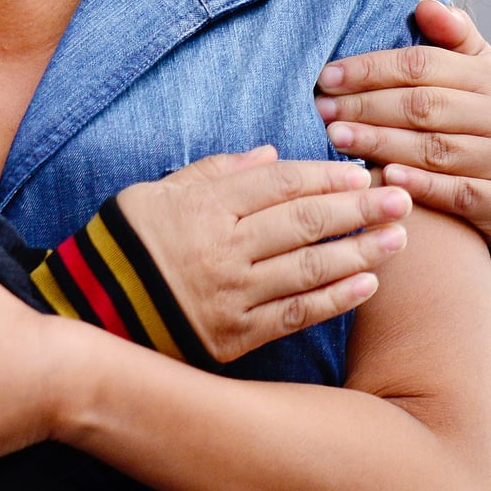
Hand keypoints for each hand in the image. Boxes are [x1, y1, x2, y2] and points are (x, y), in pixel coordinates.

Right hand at [114, 148, 410, 363]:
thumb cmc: (125, 243)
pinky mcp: (235, 335)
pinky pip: (295, 315)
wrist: (92, 310)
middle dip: (359, 208)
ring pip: (309, 268)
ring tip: (397, 239)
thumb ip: (214, 171)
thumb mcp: (156, 191)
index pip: (280, 185)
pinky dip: (334, 300)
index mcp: (204, 207)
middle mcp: (223, 249)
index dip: (325, 176)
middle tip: (399, 198)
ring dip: (360, 251)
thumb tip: (270, 154)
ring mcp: (232, 294)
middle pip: (305, 222)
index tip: (359, 171)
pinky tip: (366, 284)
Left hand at [316, 0, 490, 249]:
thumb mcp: (478, 73)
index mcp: (490, 77)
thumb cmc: (483, 121)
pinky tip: (385, 177)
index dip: (372, 68)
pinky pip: (457, 192)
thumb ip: (453, 38)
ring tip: (336, 137)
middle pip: (424, 106)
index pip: (423, 65)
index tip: (326, 75)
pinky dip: (421, 185)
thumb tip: (425, 3)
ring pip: (435, 149)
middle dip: (366, 106)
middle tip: (321, 108)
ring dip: (381, 143)